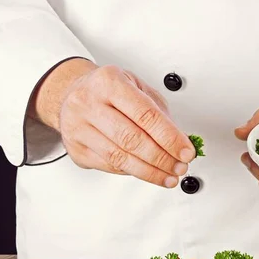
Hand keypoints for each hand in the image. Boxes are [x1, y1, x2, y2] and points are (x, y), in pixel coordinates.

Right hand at [29, 59, 195, 187]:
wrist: (72, 93)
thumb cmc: (109, 90)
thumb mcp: (138, 88)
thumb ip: (159, 113)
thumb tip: (180, 143)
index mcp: (109, 82)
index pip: (146, 115)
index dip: (170, 138)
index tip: (186, 152)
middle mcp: (89, 103)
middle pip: (132, 139)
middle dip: (162, 158)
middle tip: (179, 166)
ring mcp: (78, 127)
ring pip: (119, 158)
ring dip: (149, 171)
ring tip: (168, 176)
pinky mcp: (76, 149)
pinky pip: (109, 166)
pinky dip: (132, 171)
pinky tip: (146, 171)